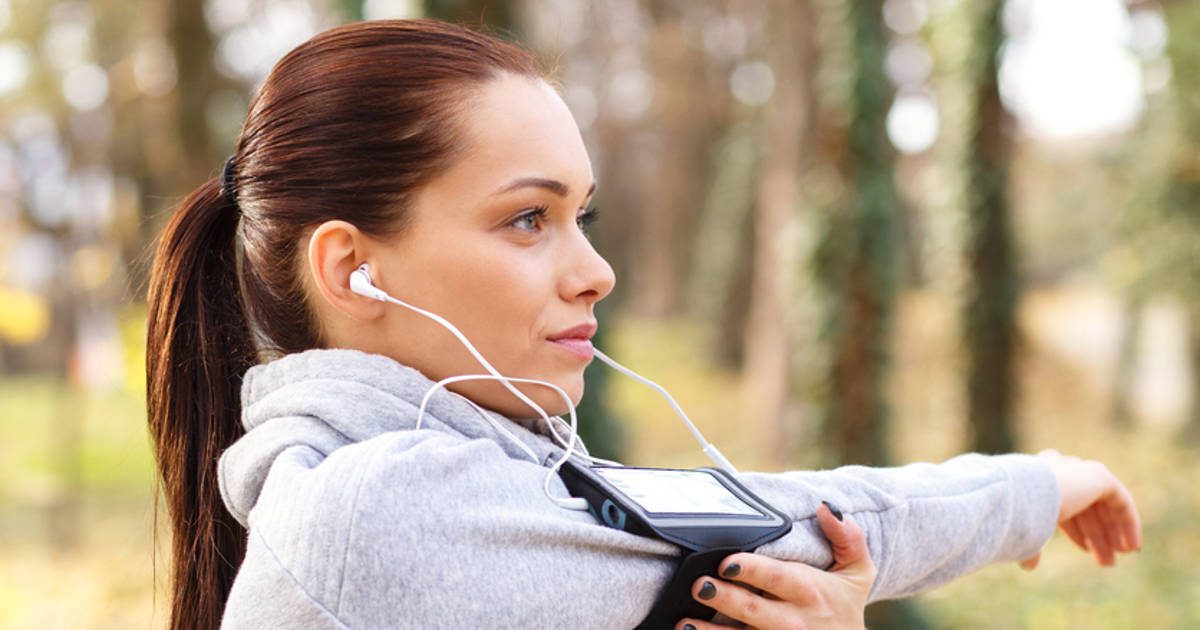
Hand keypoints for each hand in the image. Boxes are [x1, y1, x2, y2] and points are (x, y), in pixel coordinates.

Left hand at [676, 502, 875, 629]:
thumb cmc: (844, 603)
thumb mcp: (858, 571)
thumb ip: (847, 537)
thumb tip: (827, 507)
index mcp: (810, 592)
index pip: (777, 578)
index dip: (752, 570)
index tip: (727, 560)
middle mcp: (792, 620)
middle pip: (752, 609)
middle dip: (725, 598)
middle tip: (698, 585)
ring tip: (684, 622)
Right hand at [1018, 449, 1141, 569]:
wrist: (1022, 494)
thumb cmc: (1016, 515)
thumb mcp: (1025, 533)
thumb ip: (1032, 545)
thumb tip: (1028, 566)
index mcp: (1036, 478)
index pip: (1064, 503)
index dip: (1076, 530)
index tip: (1084, 550)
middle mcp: (1058, 468)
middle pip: (1086, 506)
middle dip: (1096, 535)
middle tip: (1106, 560)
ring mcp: (1079, 469)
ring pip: (1103, 504)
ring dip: (1112, 532)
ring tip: (1119, 556)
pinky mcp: (1099, 475)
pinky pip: (1119, 500)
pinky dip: (1128, 523)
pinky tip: (1131, 546)